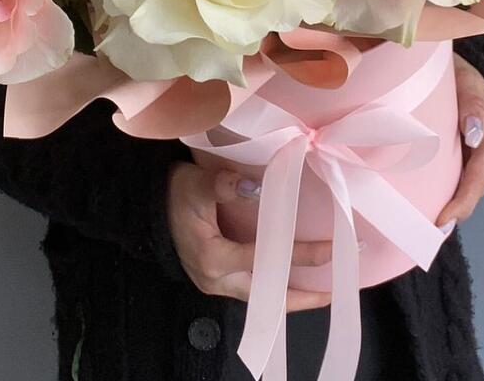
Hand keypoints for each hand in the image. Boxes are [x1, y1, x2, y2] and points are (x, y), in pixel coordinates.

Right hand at [166, 161, 332, 309]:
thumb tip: (256, 186)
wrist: (148, 208)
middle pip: (268, 298)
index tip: (329, 249)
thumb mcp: (195, 185)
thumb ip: (222, 185)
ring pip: (262, 299)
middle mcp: (217, 280)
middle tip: (336, 293)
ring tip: (323, 292)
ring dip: (291, 296)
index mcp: (213, 258)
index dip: (299, 255)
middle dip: (303, 297)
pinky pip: (254, 290)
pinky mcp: (219, 279)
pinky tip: (294, 280)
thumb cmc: (173, 195)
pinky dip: (276, 288)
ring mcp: (217, 283)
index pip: (265, 260)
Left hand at [435, 53, 483, 226]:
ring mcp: (479, 153)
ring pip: (468, 185)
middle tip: (433, 232)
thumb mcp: (466, 84)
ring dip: (453, 205)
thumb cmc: (457, 74)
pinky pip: (460, 176)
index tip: (443, 219)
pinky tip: (432, 206)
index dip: (463, 199)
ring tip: (431, 228)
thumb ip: (473, 107)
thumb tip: (474, 135)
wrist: (450, 67)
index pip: (480, 175)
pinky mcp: (466, 153)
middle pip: (475, 186)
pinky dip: (448, 192)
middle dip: (458, 210)